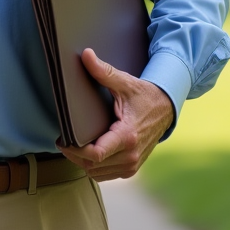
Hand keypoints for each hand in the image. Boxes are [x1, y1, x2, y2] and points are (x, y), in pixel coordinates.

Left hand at [58, 48, 174, 180]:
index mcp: (127, 136)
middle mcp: (131, 155)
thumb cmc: (144, 95)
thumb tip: (86, 54)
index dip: (75, 150)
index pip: (96, 154)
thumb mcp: (125, 82)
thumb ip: (104, 71)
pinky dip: (94, 167)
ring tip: (74, 146)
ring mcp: (132, 164)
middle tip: (63, 141)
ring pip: (97, 173)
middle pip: (92, 165)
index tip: (63, 140)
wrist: (167, 109)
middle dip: (74, 155)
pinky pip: (106, 175)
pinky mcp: (132, 168)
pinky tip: (88, 153)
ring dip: (83, 162)